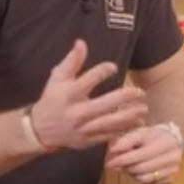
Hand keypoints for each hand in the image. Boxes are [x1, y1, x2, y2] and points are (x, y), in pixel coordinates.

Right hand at [30, 39, 148, 149]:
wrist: (40, 130)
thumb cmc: (52, 99)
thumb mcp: (57, 78)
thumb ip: (72, 61)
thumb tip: (81, 42)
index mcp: (69, 94)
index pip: (89, 80)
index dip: (103, 71)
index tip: (113, 67)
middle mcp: (77, 112)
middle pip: (105, 104)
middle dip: (125, 97)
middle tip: (139, 92)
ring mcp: (83, 128)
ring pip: (111, 123)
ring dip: (130, 116)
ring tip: (143, 108)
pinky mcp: (88, 141)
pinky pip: (109, 135)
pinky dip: (125, 130)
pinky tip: (138, 122)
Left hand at [104, 124, 182, 183]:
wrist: (173, 140)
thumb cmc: (153, 136)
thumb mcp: (140, 132)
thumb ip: (127, 140)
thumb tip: (113, 150)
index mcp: (164, 142)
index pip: (140, 155)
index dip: (123, 160)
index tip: (109, 163)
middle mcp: (172, 157)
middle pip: (141, 168)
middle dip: (125, 168)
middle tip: (116, 166)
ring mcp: (173, 169)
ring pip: (144, 178)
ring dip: (132, 174)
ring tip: (128, 167)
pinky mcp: (172, 178)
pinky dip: (141, 179)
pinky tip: (139, 172)